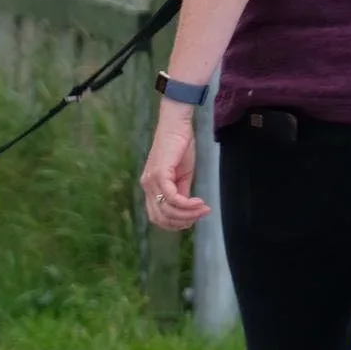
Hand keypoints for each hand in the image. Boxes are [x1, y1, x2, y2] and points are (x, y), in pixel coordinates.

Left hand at [139, 100, 211, 231]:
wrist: (177, 125)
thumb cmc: (180, 147)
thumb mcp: (182, 175)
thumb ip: (181, 192)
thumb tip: (186, 208)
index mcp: (150, 188)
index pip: (157, 217)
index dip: (174, 224)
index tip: (192, 220)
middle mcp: (147, 187)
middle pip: (160, 218)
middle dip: (182, 221)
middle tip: (200, 216)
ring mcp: (151, 181)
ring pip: (167, 210)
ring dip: (187, 214)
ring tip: (203, 209)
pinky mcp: (159, 174)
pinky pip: (172, 198)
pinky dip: (186, 204)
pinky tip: (198, 202)